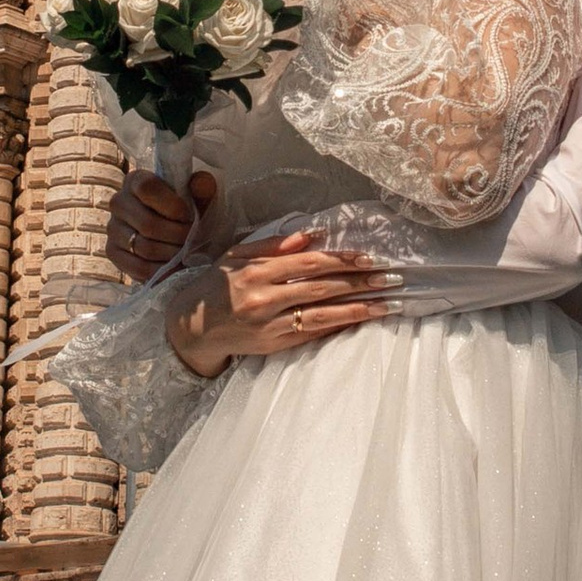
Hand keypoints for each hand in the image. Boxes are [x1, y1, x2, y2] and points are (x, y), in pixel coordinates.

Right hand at [106, 167, 211, 283]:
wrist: (173, 235)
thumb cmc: (185, 211)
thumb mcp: (197, 198)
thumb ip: (202, 188)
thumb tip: (202, 182)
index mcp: (135, 180)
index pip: (147, 188)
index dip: (172, 206)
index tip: (189, 217)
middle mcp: (118, 202)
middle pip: (147, 223)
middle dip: (177, 235)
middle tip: (192, 240)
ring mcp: (112, 228)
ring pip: (143, 247)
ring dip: (171, 254)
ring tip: (186, 253)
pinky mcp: (113, 252)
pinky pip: (138, 267)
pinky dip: (162, 271)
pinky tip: (175, 268)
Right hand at [166, 232, 393, 375]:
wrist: (192, 327)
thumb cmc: (218, 285)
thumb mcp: (238, 256)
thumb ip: (273, 244)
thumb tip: (313, 234)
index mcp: (256, 271)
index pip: (308, 263)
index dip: (341, 260)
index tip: (368, 258)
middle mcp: (263, 298)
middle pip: (320, 288)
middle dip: (358, 282)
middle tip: (390, 278)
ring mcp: (269, 325)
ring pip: (321, 315)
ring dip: (357, 309)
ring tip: (386, 304)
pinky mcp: (273, 346)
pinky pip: (311, 335)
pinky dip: (337, 327)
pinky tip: (359, 321)